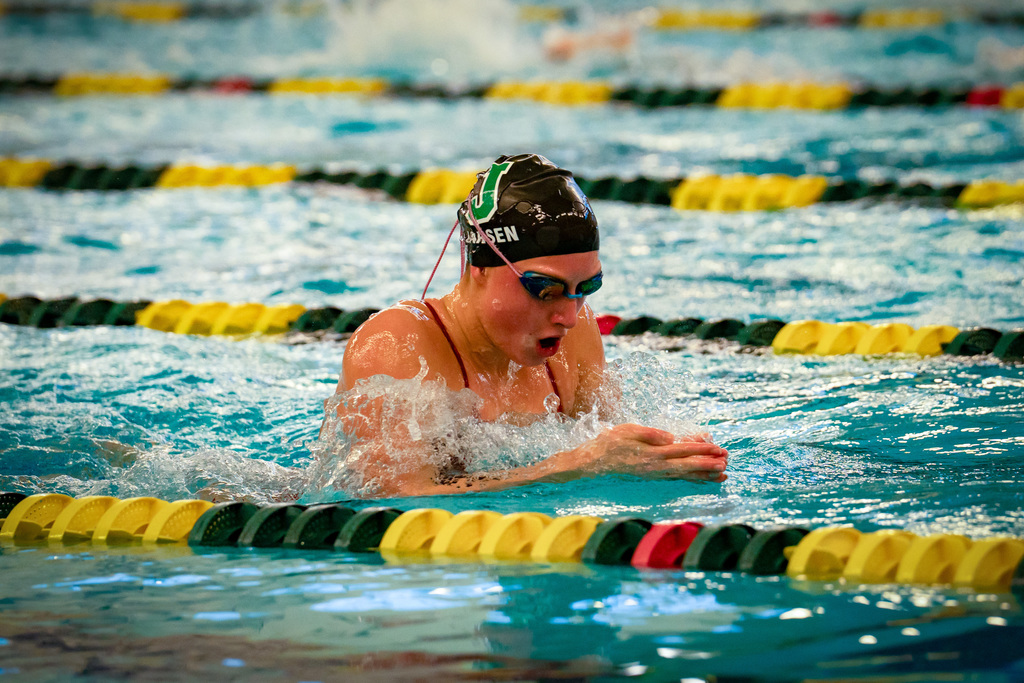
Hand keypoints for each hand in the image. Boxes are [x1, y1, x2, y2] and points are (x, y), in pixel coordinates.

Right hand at [567, 424, 728, 481]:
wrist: (593, 463)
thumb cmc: (609, 443)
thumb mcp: (627, 430)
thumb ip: (650, 434)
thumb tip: (671, 437)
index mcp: (652, 453)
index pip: (682, 450)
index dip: (702, 449)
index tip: (719, 448)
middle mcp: (656, 467)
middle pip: (688, 466)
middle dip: (709, 464)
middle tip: (727, 462)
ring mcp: (655, 474)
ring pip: (685, 475)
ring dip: (705, 475)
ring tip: (723, 475)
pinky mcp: (653, 476)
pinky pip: (677, 478)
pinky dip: (692, 479)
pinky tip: (702, 480)